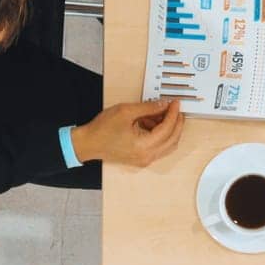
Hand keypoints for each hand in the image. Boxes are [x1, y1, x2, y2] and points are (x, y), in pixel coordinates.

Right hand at [70, 100, 184, 167]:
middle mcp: (146, 156)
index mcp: (143, 146)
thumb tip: (164, 105)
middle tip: (175, 109)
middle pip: (173, 139)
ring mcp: (145, 160)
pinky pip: (159, 148)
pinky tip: (152, 123)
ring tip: (160, 114)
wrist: (87, 143)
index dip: (173, 114)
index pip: (168, 129)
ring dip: (169, 129)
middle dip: (177, 122)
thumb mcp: (126, 112)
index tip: (175, 104)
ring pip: (168, 145)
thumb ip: (148, 108)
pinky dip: (161, 135)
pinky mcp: (141, 159)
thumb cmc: (101, 130)